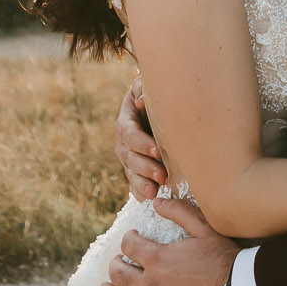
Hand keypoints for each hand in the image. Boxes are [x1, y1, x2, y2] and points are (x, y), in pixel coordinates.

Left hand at [100, 198, 237, 285]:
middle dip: (115, 265)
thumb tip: (156, 202)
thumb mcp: (204, 227)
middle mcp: (151, 284)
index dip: (128, 240)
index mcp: (157, 259)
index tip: (132, 239)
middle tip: (118, 263)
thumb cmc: (225, 259)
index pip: (129, 246)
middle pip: (119, 274)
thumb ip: (179, 211)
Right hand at [114, 75, 166, 200]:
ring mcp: (129, 159)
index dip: (142, 143)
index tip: (158, 150)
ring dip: (142, 183)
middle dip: (144, 167)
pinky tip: (147, 198)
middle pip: (129, 157)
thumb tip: (141, 102)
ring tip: (154, 192)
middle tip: (162, 175)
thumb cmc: (154, 97)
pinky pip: (134, 185)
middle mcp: (124, 143)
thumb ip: (142, 89)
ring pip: (131, 174)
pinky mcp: (136, 171)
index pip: (129, 134)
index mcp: (126, 122)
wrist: (157, 112)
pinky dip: (139, 192)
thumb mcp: (148, 87)